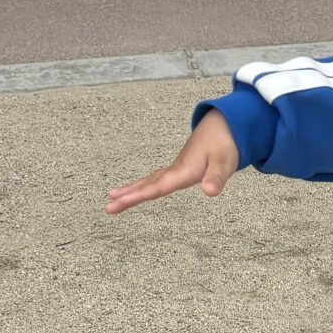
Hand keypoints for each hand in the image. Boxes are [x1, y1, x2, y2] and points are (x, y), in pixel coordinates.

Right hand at [106, 110, 239, 214]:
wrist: (223, 125)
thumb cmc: (225, 145)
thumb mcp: (225, 163)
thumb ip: (216, 178)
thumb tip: (210, 192)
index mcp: (183, 170)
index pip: (158, 187)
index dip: (139, 195)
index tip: (120, 201)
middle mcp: (175, 170)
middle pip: (147, 185)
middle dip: (127, 196)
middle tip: (107, 207)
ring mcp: (174, 168)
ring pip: (149, 181)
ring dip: (131, 190)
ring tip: (112, 198)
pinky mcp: (177, 168)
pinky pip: (155, 179)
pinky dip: (143, 186)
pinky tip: (137, 190)